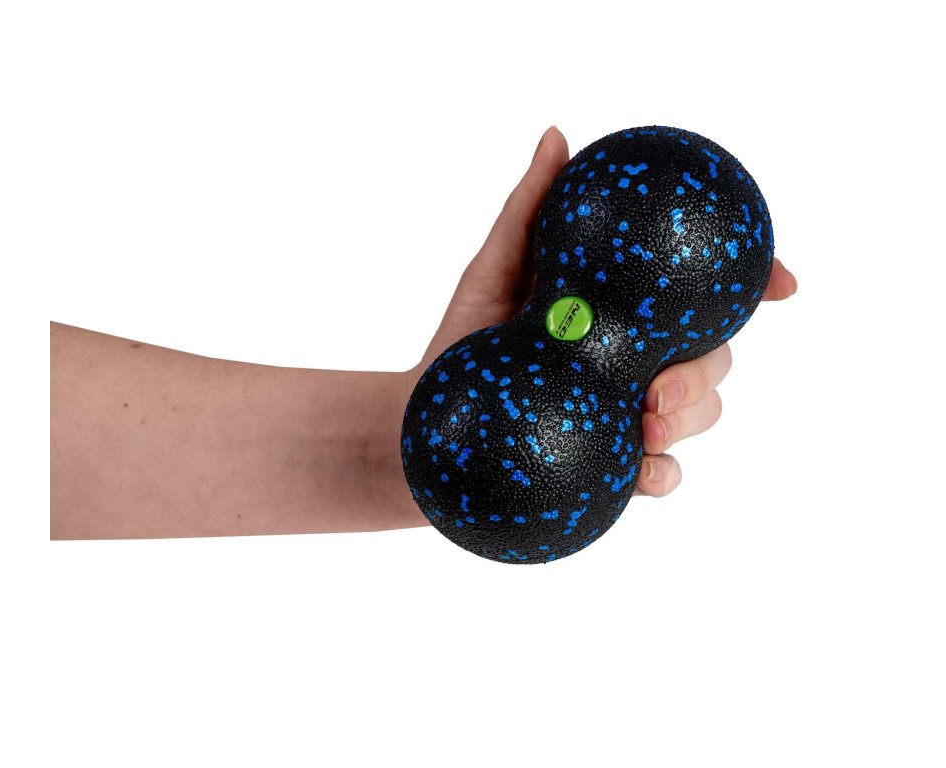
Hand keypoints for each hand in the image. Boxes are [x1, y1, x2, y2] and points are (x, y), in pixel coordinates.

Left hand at [406, 126, 796, 498]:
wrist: (426, 420)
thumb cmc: (463, 340)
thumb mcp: (494, 269)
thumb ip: (530, 211)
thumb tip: (557, 136)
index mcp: (626, 311)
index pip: (702, 297)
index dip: (754, 285)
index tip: (781, 284)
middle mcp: (638, 361)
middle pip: (713, 356)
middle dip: (711, 367)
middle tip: (664, 384)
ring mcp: (629, 414)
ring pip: (698, 414)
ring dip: (691, 419)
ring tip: (649, 424)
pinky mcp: (612, 466)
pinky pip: (659, 475)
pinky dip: (663, 474)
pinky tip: (644, 471)